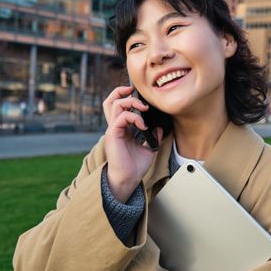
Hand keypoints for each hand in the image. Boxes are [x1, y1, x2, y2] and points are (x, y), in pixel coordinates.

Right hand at [102, 86, 162, 202]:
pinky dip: (134, 117)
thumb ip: (153, 136)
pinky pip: (121, 117)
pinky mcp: (113, 134)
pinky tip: (143, 125)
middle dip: (121, 91)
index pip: (118, 106)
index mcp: (122, 128)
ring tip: (144, 109)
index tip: (140, 98)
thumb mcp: (149, 148)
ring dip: (131, 103)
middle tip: (135, 93)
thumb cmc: (135, 166)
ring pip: (114, 105)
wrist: (129, 178)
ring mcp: (113, 130)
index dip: (126, 97)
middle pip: (110, 101)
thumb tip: (159, 127)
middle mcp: (115, 127)